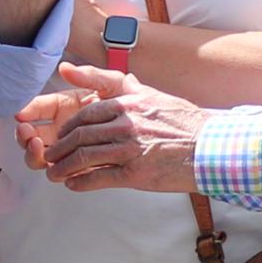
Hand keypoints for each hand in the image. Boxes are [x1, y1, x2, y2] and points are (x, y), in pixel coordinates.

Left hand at [25, 62, 206, 193]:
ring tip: (55, 174)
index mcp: (129, 103)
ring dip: (63, 168)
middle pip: (79, 135)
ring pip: (83, 157)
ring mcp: (129, 149)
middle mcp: (126, 124)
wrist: (212, 148)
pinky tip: (73, 185)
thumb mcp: (156, 95)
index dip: (67, 127)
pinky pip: (99, 178)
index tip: (59, 135)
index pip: (86, 113)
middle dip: (58, 148)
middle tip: (49, 156)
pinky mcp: (135, 173)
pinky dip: (81, 183)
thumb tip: (115, 77)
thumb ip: (128, 86)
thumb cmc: (187, 123)